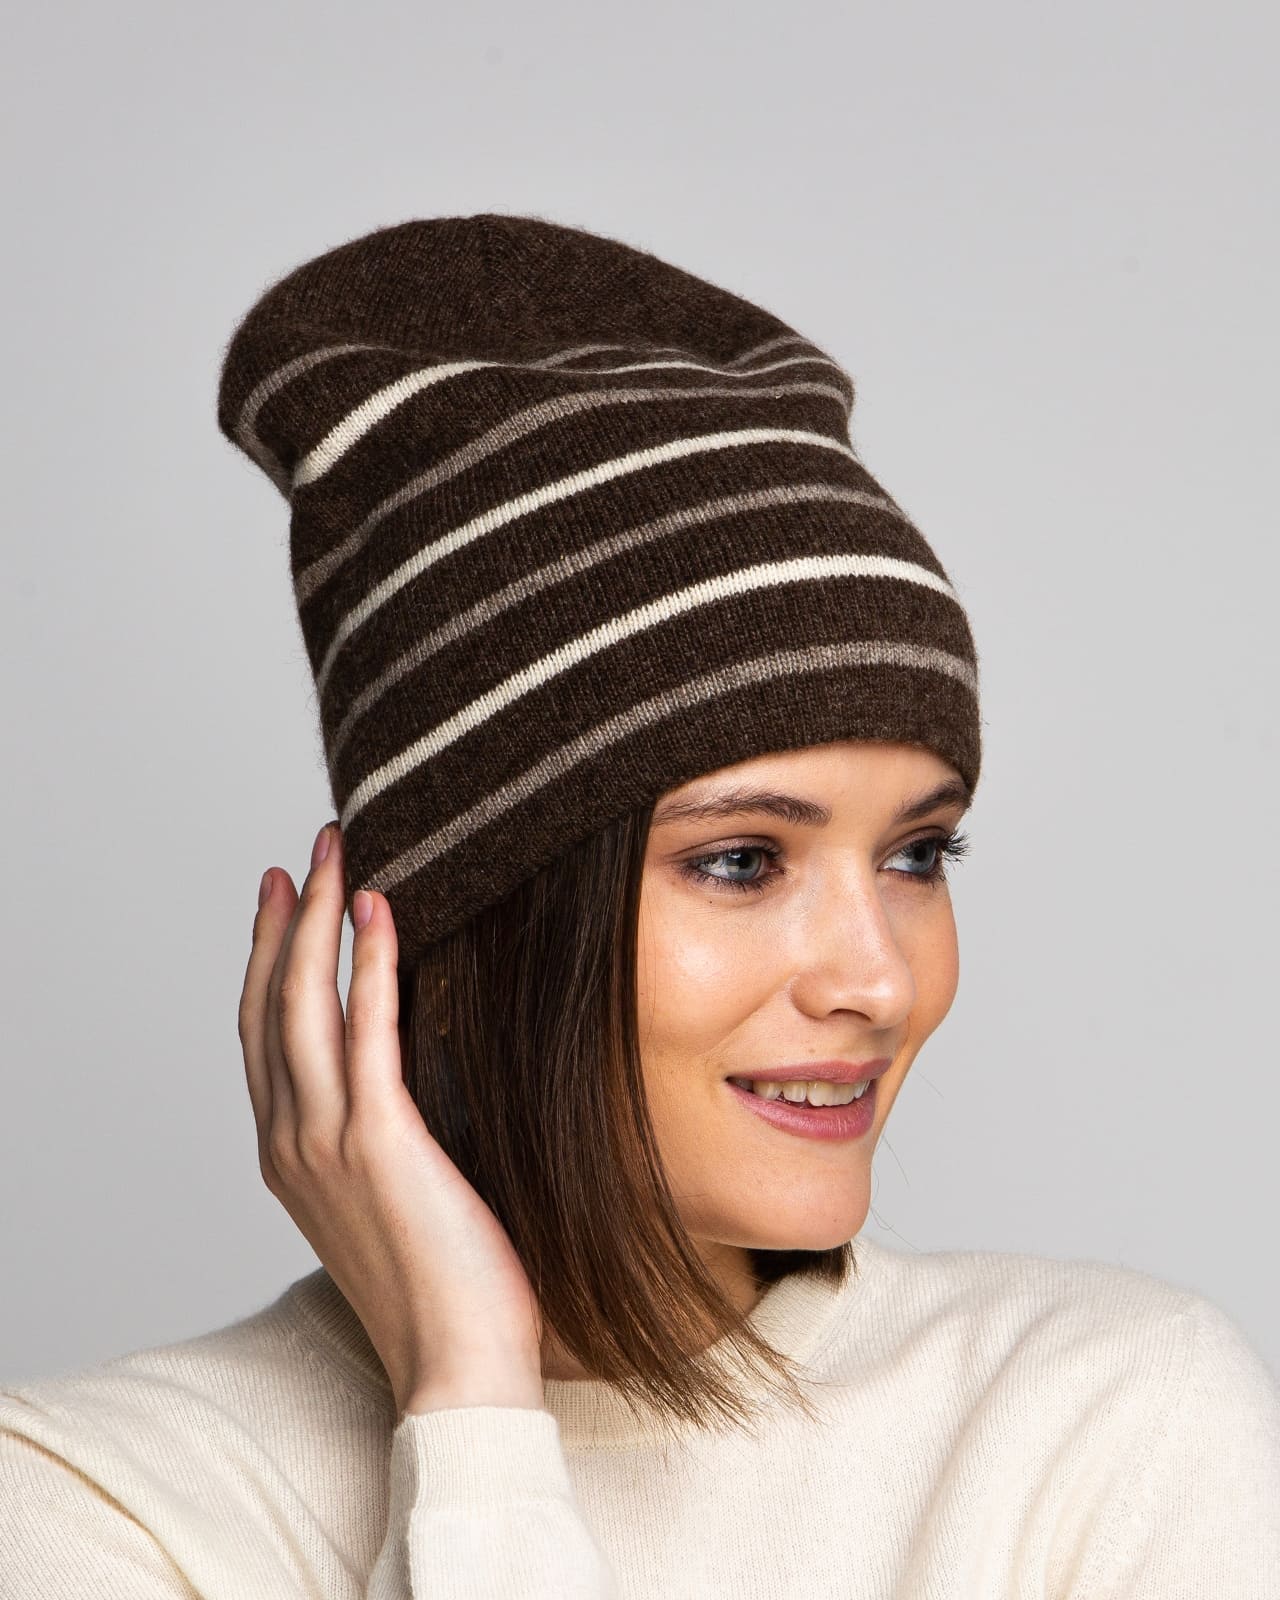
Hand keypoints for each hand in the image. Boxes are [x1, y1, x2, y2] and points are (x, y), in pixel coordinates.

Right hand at [238, 821, 545, 1416]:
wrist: (458, 1365)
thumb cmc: (444, 1286)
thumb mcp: (391, 1195)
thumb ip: (379, 1131)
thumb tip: (408, 1072)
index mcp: (287, 1154)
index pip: (261, 1033)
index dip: (265, 957)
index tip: (282, 898)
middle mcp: (289, 1141)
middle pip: (269, 1002)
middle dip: (285, 917)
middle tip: (305, 850)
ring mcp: (324, 1141)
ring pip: (303, 1002)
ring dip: (318, 917)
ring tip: (336, 852)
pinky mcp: (378, 1141)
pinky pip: (366, 1030)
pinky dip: (370, 962)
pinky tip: (380, 909)